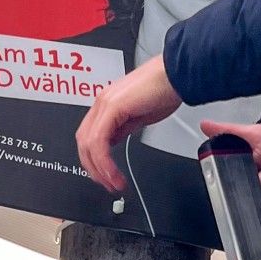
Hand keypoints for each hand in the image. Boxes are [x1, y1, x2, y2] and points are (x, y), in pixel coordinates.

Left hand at [75, 57, 182, 191]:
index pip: (90, 136)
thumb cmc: (165, 90)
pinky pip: (99, 141)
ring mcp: (105, 104)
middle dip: (93, 168)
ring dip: (99, 169)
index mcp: (107, 104)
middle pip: (83, 142)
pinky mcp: (112, 108)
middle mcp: (102, 102)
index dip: (94, 160)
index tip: (105, 175)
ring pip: (88, 144)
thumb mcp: (140, 116)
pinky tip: (113, 172)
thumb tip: (114, 141)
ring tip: (112, 183)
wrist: (176, 75)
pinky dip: (104, 161)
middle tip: (106, 184)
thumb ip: (124, 128)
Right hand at [199, 120, 260, 213]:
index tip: (236, 165)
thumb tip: (206, 125)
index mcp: (244, 159)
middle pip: (234, 186)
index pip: (223, 169)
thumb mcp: (259, 134)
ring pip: (248, 198)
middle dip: (249, 177)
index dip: (226, 170)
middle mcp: (251, 176)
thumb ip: (230, 131)